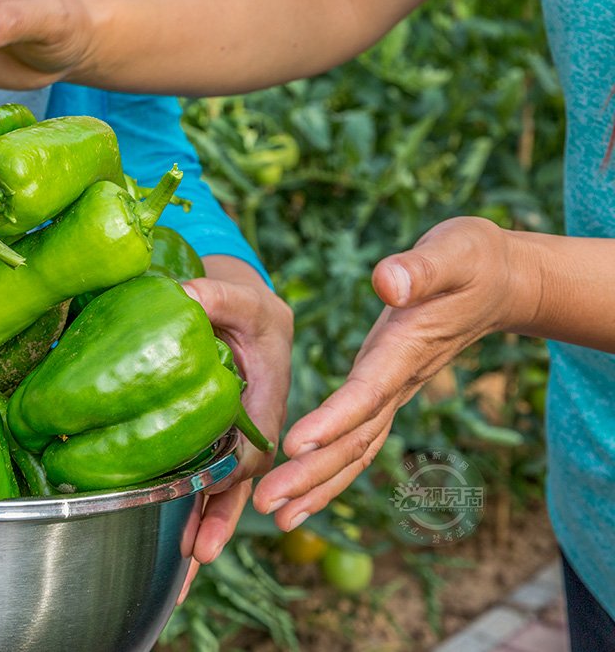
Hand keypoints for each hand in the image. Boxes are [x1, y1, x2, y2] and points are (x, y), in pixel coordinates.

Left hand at [177, 256, 293, 601]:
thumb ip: (217, 294)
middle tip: (200, 551)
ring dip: (209, 529)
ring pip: (228, 496)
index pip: (257, 441)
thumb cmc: (247, 307)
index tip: (218, 485)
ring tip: (188, 568)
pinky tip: (181, 554)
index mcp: (272, 396)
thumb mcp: (238, 296)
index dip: (238, 465)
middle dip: (223, 518)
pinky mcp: (222, 452)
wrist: (245, 318)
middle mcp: (260, 430)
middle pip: (245, 483)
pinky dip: (198, 520)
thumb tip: (185, 295)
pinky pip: (212, 490)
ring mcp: (240, 446)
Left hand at [252, 217, 517, 531]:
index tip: (296, 444)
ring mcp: (393, 392)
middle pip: (355, 438)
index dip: (334, 419)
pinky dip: (328, 473)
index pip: (368, 391)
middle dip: (311, 473)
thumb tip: (387, 282)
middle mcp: (399, 380)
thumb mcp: (452, 251)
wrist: (500, 283)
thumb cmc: (471, 261)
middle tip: (266, 502)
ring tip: (275, 515)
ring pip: (355, 450)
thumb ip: (420, 268)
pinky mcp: (384, 392)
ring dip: (315, 485)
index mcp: (407, 348)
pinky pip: (356, 442)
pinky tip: (299, 497)